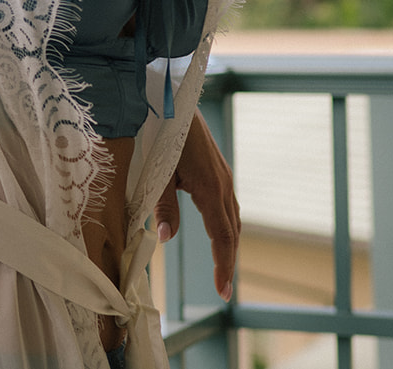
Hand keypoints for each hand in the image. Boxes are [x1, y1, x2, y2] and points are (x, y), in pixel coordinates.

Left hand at [155, 112, 240, 299]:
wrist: (173, 101)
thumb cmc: (162, 135)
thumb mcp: (159, 172)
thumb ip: (164, 206)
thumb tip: (166, 239)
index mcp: (210, 190)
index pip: (222, 238)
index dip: (223, 266)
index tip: (223, 292)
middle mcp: (224, 186)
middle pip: (232, 232)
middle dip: (228, 261)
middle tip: (224, 288)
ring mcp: (224, 177)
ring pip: (232, 219)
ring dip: (229, 244)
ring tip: (222, 267)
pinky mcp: (219, 170)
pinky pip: (228, 205)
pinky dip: (227, 225)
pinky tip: (219, 232)